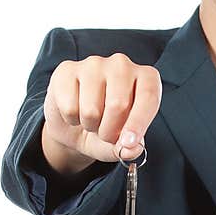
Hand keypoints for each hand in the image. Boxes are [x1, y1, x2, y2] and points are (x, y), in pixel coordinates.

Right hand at [42, 54, 162, 173]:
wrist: (74, 124)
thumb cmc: (106, 128)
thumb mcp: (121, 145)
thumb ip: (129, 149)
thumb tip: (130, 150)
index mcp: (146, 78)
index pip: (148, 97)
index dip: (139, 123)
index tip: (129, 143)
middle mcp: (122, 65)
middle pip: (118, 105)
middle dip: (109, 131)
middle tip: (106, 134)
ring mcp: (94, 64)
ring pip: (92, 109)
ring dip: (89, 125)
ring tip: (91, 120)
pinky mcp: (67, 70)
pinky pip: (69, 107)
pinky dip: (71, 119)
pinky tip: (75, 110)